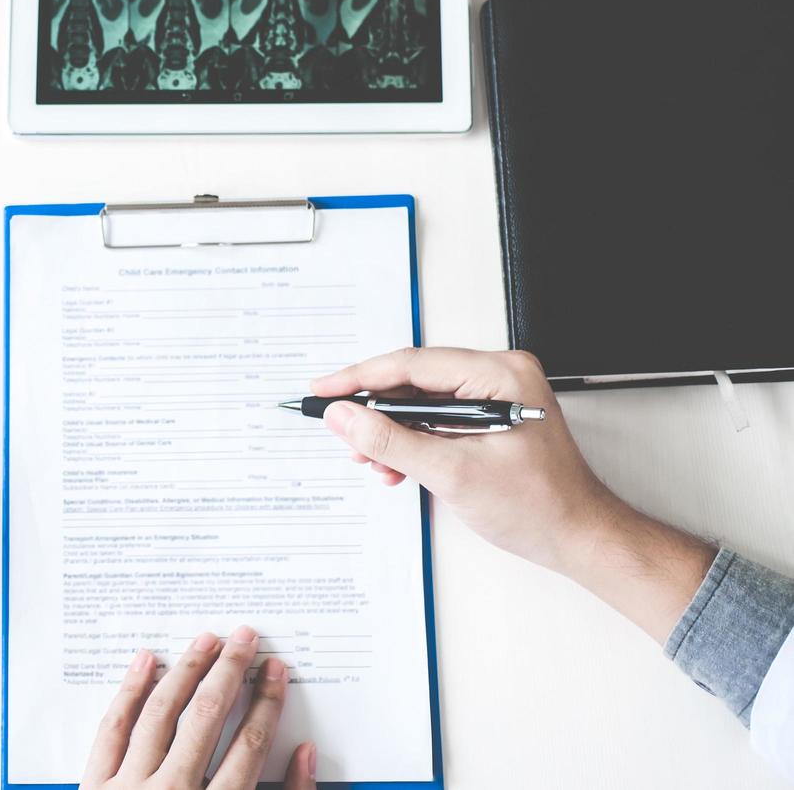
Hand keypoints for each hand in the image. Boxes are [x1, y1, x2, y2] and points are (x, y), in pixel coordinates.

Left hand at [81, 627, 316, 789]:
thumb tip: (304, 755)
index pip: (247, 748)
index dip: (266, 704)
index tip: (276, 670)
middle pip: (206, 720)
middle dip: (229, 672)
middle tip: (246, 636)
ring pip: (159, 715)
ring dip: (186, 671)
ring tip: (205, 639)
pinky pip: (111, 729)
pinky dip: (129, 692)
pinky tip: (146, 662)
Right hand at [312, 347, 714, 638]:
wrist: (577, 537)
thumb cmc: (538, 506)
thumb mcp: (451, 473)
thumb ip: (391, 440)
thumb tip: (345, 417)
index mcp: (499, 374)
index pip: (413, 365)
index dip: (360, 378)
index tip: (324, 390)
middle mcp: (500, 375)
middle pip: (415, 380)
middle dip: (374, 410)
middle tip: (340, 429)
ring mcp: (497, 394)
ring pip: (422, 401)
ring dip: (390, 431)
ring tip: (367, 456)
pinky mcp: (491, 416)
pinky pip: (438, 417)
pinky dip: (412, 441)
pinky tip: (395, 465)